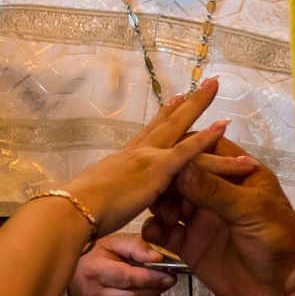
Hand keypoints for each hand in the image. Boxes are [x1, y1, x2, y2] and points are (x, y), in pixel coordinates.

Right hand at [62, 80, 229, 233]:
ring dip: (199, 108)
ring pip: (180, 130)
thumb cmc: (78, 211)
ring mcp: (148, 158)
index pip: (148, 134)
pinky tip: (222, 127)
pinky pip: (187, 152)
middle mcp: (137, 152)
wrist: (71, 212)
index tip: (175, 99)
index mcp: (125, 160)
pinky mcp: (156, 170)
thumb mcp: (98, 199)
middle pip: (167, 123)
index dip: (163, 116)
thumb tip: (103, 195)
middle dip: (186, 104)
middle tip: (204, 83)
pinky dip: (206, 139)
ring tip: (215, 87)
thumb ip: (108, 194)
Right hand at [68, 234, 177, 295]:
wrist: (71, 276)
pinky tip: (145, 294)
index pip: (128, 279)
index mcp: (95, 272)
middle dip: (155, 289)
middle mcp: (95, 295)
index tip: (170, 276)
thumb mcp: (112, 242)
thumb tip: (157, 259)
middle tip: (167, 279)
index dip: (152, 279)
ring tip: (156, 285)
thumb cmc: (92, 256)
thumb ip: (135, 247)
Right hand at [147, 143, 294, 295]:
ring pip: (169, 200)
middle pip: (182, 173)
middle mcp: (217, 192)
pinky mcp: (189, 244)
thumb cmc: (275, 246)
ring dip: (161, 203)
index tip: (166, 152)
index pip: (210, 147)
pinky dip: (154, 229)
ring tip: (169, 216)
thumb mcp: (251, 212)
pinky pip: (163, 231)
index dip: (188, 146)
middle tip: (160, 189)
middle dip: (168, 178)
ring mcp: (201, 218)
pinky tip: (157, 233)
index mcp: (239, 175)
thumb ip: (215, 190)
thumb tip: (180, 167)